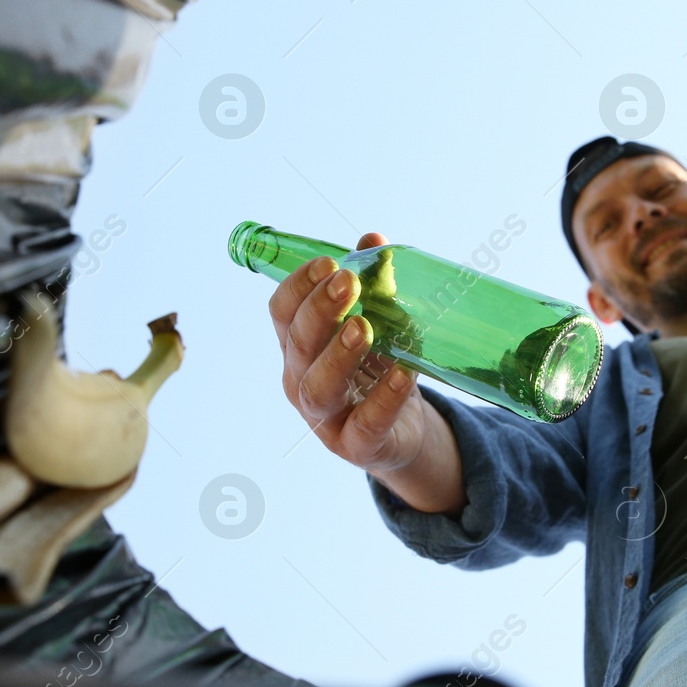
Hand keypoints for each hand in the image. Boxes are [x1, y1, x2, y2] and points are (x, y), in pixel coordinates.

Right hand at [268, 232, 429, 479]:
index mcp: (299, 347)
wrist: (404, 432)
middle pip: (297, 345)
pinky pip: (365, 424)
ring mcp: (326, 418)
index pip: (282, 313)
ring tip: (363, 327)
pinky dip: (384, 399)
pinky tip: (402, 373)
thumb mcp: (378, 323)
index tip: (328, 263)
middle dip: (319, 311)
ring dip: (338, 355)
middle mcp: (302, 380)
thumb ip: (374, 285)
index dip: (299, 286)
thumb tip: (373, 241)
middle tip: (345, 282)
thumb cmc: (379, 369)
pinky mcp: (357, 446)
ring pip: (319, 388)